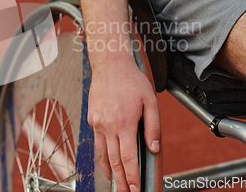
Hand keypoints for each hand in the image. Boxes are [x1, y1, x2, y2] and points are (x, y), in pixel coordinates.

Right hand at [87, 56, 160, 191]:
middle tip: (126, 191)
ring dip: (109, 171)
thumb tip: (153, 148)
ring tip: (115, 182)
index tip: (135, 187)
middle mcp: (107, 125)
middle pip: (113, 161)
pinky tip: (107, 160)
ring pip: (102, 154)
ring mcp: (97, 122)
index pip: (128, 158)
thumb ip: (153, 127)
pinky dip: (101, 155)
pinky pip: (96, 141)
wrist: (110, 65)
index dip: (132, 176)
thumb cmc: (131, 80)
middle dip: (120, 180)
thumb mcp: (150, 101)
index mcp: (124, 122)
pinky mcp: (91, 118)